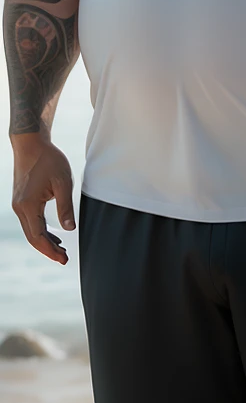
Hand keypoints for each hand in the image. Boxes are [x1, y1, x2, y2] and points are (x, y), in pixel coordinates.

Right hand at [11, 135, 75, 263]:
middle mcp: (19, 208)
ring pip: (30, 230)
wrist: (31, 143)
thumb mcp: (63, 183)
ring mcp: (18, 204)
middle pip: (32, 237)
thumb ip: (66, 208)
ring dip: (45, 242)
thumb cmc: (48, 160)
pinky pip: (30, 222)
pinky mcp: (22, 200)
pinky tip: (54, 235)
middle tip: (64, 259)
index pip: (38, 236)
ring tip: (61, 250)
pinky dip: (41, 231)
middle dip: (48, 250)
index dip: (50, 250)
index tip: (64, 259)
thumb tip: (69, 229)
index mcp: (28, 206)